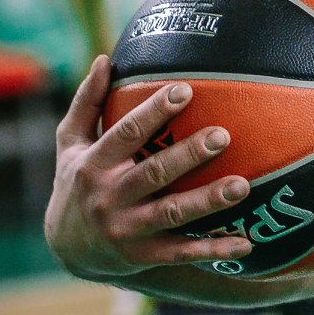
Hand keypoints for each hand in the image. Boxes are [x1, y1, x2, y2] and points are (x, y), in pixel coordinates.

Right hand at [43, 55, 253, 280]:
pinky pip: (182, 252)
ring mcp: (126, 229)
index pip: (126, 133)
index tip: (185, 90)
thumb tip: (105, 59)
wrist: (68, 249)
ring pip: (172, 214)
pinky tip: (245, 243)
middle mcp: (109, 197)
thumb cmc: (78, 181)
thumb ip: (87, 103)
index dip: (154, 112)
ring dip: (207, 201)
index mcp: (93, 164)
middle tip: (223, 135)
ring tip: (243, 186)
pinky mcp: (143, 256)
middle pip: (153, 173)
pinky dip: (213, 249)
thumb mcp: (70, 144)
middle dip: (188, 155)